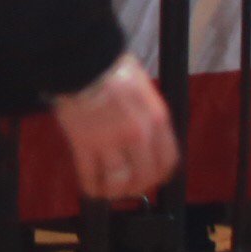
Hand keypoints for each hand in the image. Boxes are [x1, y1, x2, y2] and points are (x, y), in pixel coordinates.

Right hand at [53, 54, 179, 202]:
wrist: (83, 60)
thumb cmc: (110, 66)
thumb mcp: (143, 88)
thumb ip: (147, 113)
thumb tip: (145, 131)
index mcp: (156, 120)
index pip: (167, 160)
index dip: (159, 175)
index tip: (151, 177)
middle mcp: (138, 135)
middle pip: (144, 176)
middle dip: (136, 186)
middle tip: (128, 187)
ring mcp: (111, 141)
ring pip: (119, 181)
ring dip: (114, 190)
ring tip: (108, 191)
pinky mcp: (85, 143)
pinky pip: (90, 175)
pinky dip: (91, 186)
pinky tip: (90, 187)